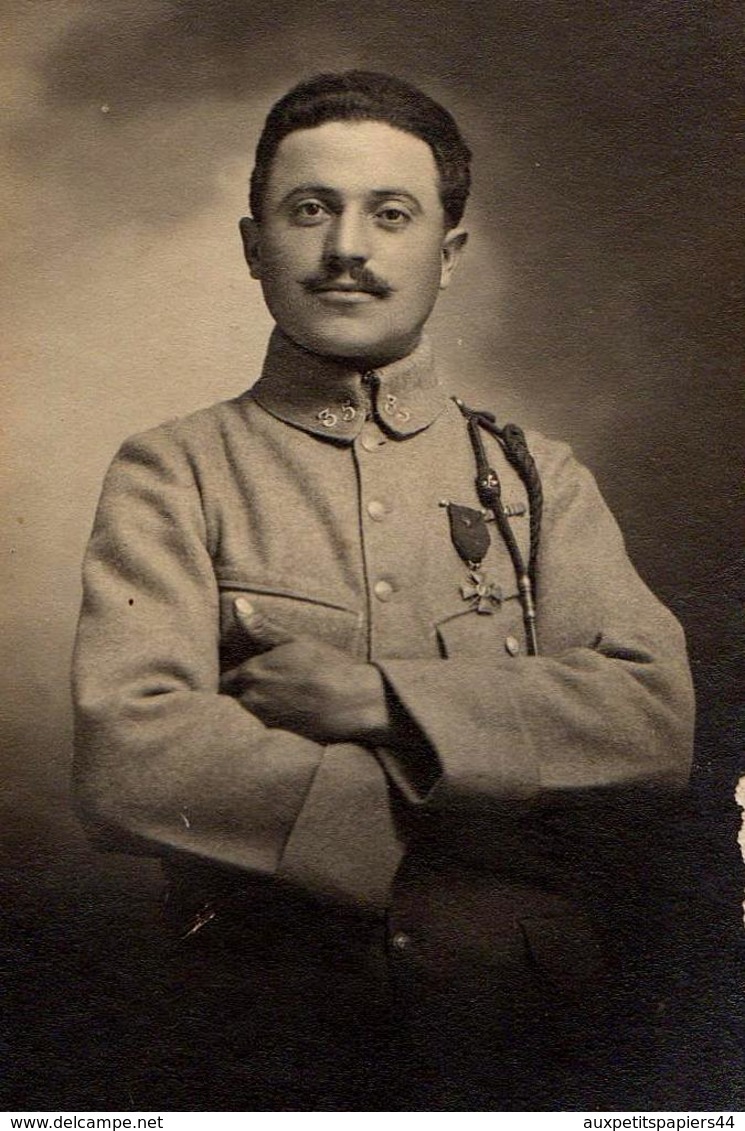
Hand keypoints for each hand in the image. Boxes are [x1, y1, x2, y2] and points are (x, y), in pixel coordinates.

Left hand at [220, 598, 391, 745]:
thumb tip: (237, 604)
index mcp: (252, 672)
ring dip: (253, 712)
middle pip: (233, 701)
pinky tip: (287, 719)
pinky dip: (268, 726)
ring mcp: (264, 722)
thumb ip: (262, 626)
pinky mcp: (278, 739)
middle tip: (262, 692)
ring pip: (246, 717)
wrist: (356, 701)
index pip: (226, 680)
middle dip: (240, 697)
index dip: (234, 679)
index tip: (244, 678)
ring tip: (276, 705)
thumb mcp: (296, 640)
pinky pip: (263, 733)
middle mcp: (251, 699)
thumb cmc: (329, 666)